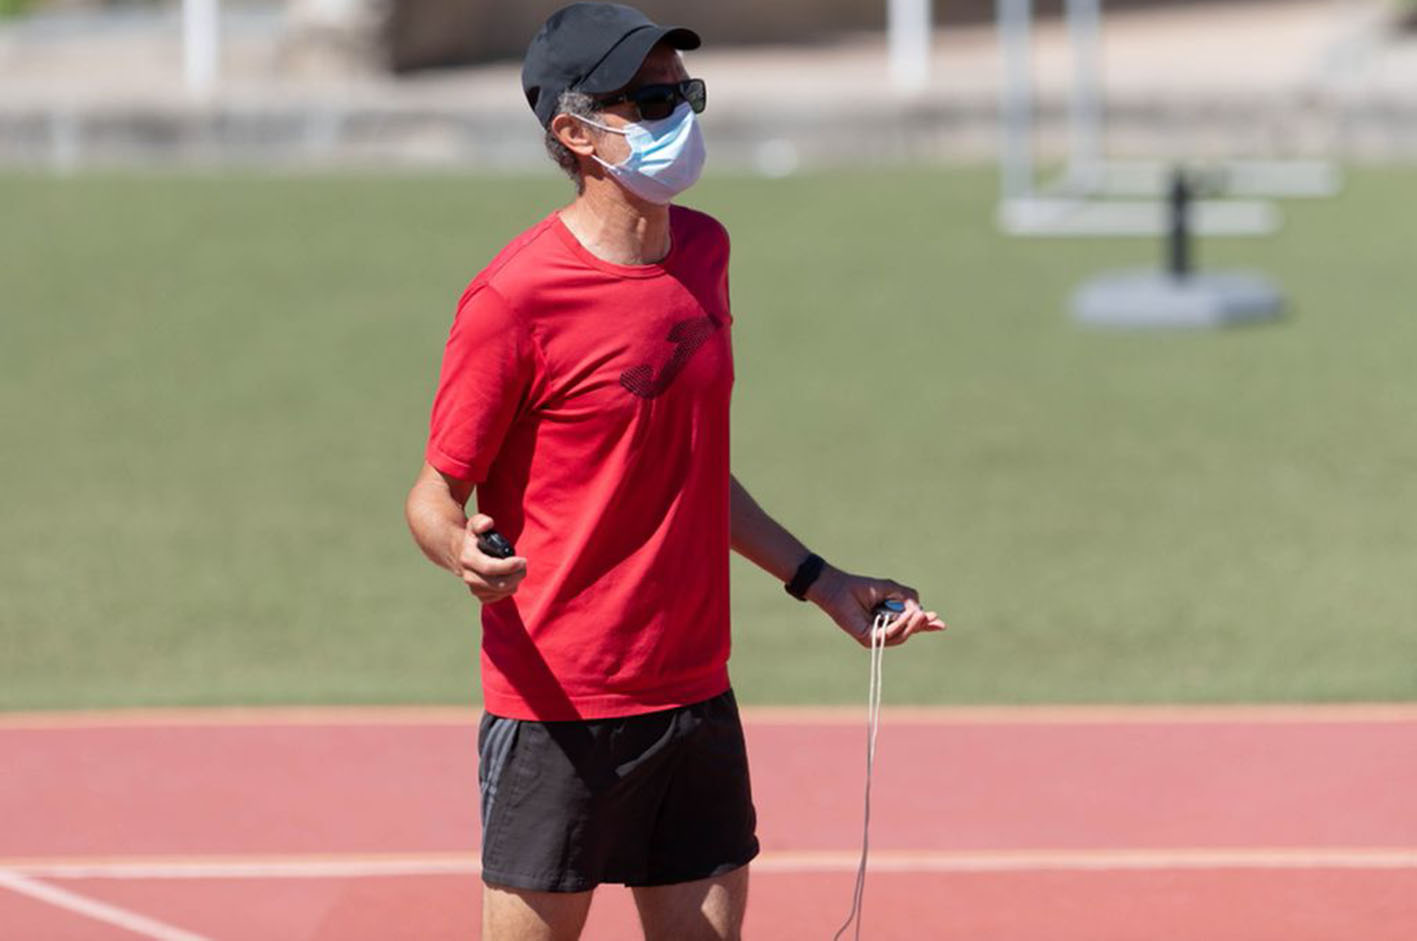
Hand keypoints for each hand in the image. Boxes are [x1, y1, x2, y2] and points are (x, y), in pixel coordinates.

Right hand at [455, 515, 527, 603]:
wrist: (460, 552)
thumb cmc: (473, 537)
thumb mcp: (474, 524)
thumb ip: (481, 521)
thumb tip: (488, 523)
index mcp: (468, 558)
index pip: (490, 568)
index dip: (508, 566)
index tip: (522, 560)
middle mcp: (468, 575)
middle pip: (497, 584)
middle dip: (515, 576)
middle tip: (523, 566)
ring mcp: (473, 587)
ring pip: (498, 592)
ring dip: (513, 583)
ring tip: (518, 572)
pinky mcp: (479, 594)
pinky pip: (496, 598)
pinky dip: (507, 591)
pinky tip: (510, 580)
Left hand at [807, 566, 946, 647]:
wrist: (840, 588)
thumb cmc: (862, 587)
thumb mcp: (891, 589)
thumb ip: (907, 597)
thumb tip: (920, 610)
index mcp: (889, 618)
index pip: (910, 624)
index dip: (925, 624)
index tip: (940, 623)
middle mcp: (883, 630)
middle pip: (908, 632)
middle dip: (922, 626)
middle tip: (932, 618)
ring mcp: (876, 636)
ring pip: (901, 636)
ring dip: (912, 625)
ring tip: (921, 614)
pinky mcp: (868, 639)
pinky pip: (889, 635)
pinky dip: (900, 625)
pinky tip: (907, 616)